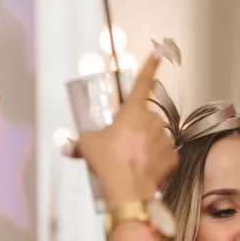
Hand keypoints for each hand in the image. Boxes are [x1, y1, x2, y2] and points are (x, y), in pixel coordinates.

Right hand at [70, 51, 177, 206]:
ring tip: (131, 161)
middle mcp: (153, 120)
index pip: (143, 82)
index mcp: (133, 110)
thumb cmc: (108, 162)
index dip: (151, 65)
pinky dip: (154, 161)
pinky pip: (163, 155)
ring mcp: (165, 139)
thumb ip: (79, 143)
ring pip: (155, 137)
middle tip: (122, 146)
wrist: (127, 189)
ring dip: (145, 145)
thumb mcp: (88, 147)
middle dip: (135, 129)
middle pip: (145, 118)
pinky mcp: (172, 158)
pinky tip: (142, 169)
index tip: (159, 51)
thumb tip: (67, 147)